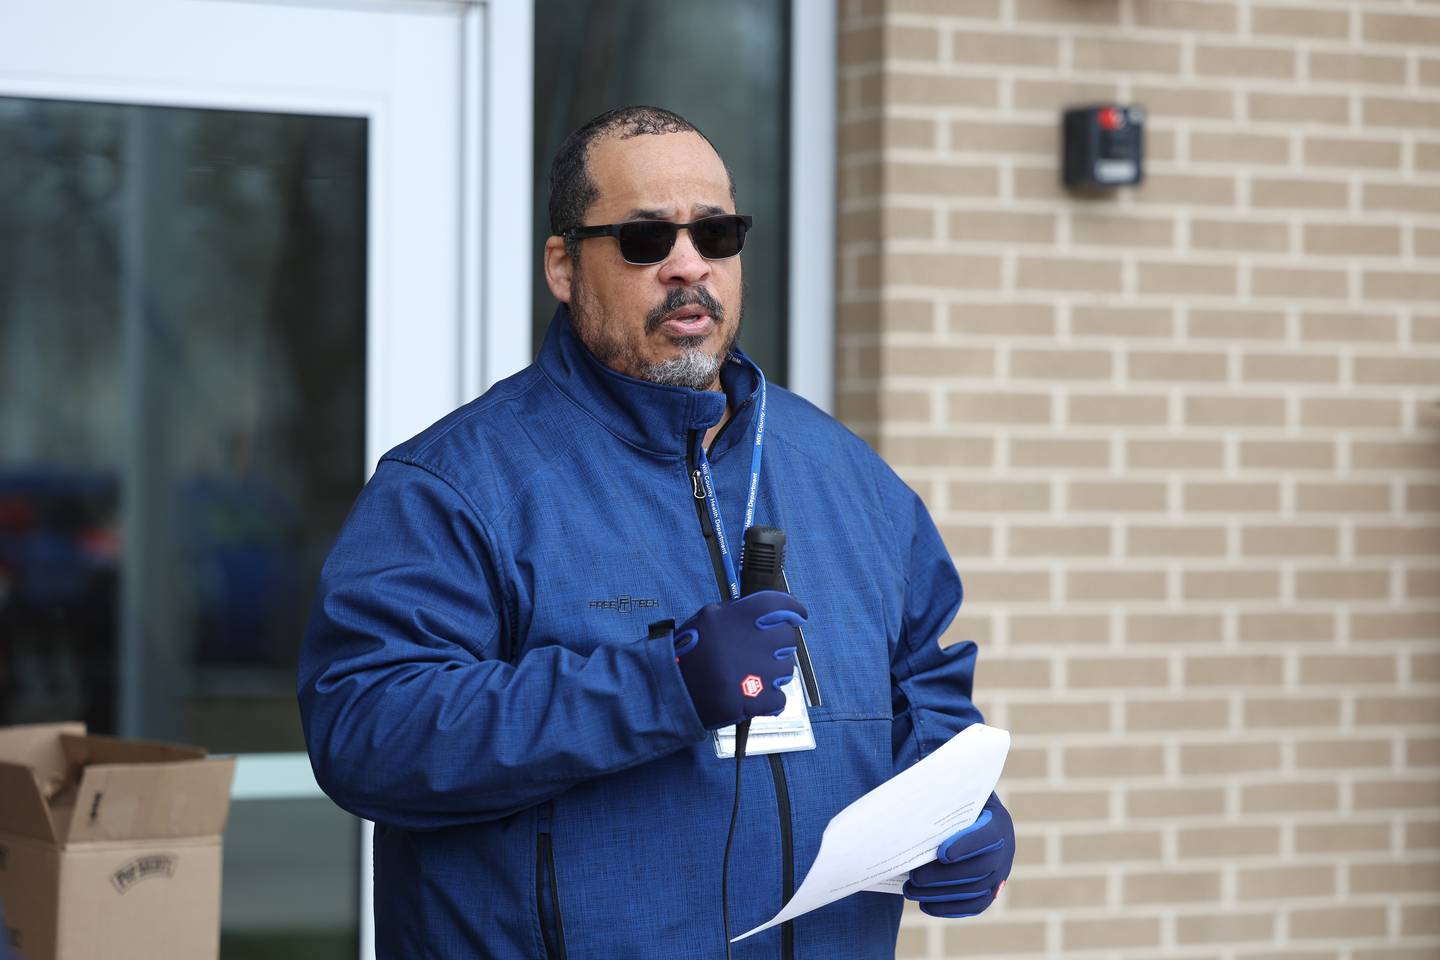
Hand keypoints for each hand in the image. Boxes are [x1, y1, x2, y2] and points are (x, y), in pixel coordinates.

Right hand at [672, 590, 806, 729]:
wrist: (671, 690)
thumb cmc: (689, 653)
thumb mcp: (708, 619)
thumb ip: (738, 612)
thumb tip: (771, 611)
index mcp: (737, 618)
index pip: (779, 604)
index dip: (793, 609)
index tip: (798, 615)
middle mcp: (750, 642)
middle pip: (787, 639)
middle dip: (778, 646)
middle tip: (761, 653)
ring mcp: (755, 673)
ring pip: (786, 670)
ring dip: (773, 673)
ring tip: (750, 676)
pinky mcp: (755, 701)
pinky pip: (780, 698)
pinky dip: (770, 699)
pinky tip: (753, 695)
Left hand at [903, 793, 1013, 917]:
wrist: (976, 815)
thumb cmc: (958, 802)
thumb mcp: (955, 793)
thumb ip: (943, 797)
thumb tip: (912, 802)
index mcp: (997, 821)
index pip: (987, 836)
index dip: (966, 846)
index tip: (942, 854)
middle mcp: (1004, 850)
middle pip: (979, 869)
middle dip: (943, 876)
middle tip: (914, 877)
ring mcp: (1000, 873)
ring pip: (974, 890)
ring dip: (941, 894)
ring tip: (911, 891)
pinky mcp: (992, 890)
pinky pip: (975, 905)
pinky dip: (950, 908)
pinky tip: (926, 905)